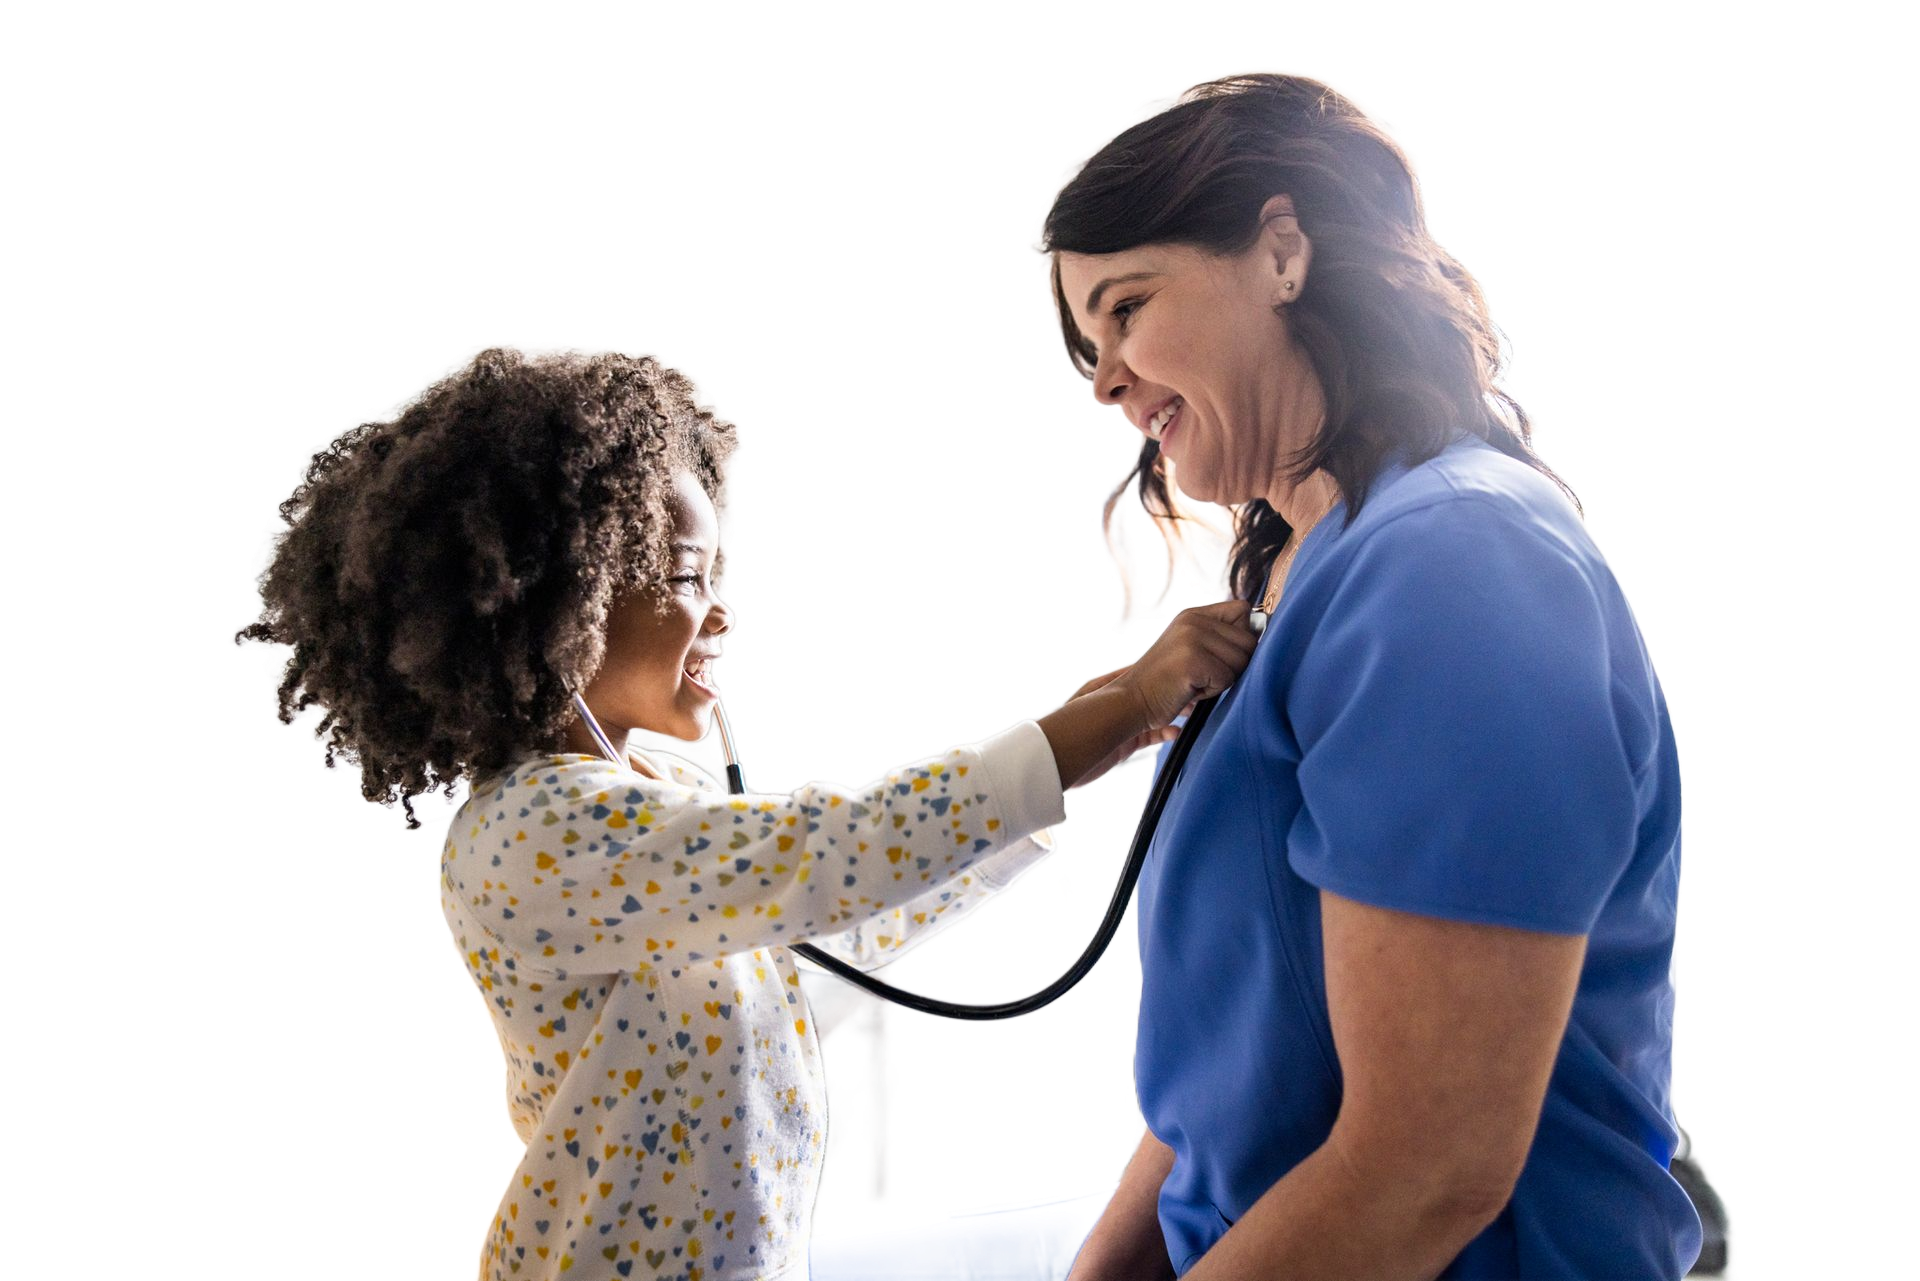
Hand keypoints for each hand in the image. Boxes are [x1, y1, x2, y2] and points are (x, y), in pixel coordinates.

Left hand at [1054, 665, 1196, 789]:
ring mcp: (1122, 725)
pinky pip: (1151, 736)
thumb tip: (1141, 672)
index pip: (1140, 672)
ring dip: (1173, 714)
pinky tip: (1177, 732)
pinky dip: (1165, 733)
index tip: (1180, 671)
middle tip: (1193, 693)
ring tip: (1191, 712)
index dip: (1161, 671)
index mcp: (1108, 687)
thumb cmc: (1068, 732)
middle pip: (1152, 694)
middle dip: (1173, 694)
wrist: (1055, 764)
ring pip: (1155, 715)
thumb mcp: (1096, 705)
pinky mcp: (1125, 745)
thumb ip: (1121, 691)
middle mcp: (1117, 705)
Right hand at [1113, 598, 1257, 731]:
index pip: (1242, 609)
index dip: (1241, 635)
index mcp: (1194, 614)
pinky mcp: (1193, 659)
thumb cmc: (1165, 682)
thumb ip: (1217, 636)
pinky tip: (1189, 690)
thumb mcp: (1188, 647)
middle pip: (1249, 640)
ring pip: (1241, 662)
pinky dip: (1211, 692)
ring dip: (1221, 680)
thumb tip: (1259, 631)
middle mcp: (1193, 619)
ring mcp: (1192, 637)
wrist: (1132, 700)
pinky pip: (1227, 679)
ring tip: (1194, 682)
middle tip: (1202, 675)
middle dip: (1233, 665)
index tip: (1220, 655)